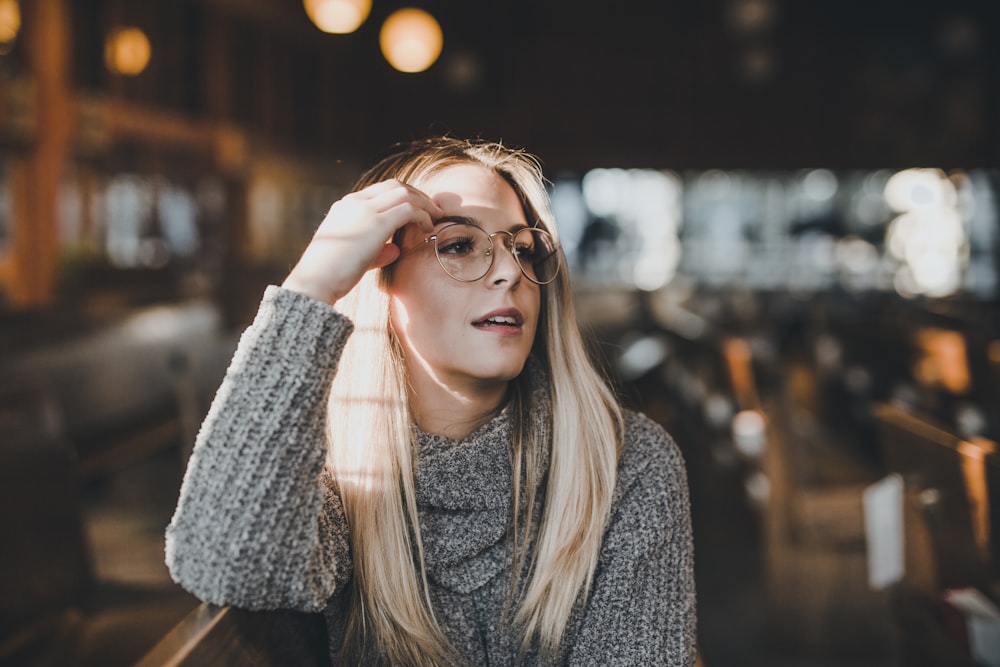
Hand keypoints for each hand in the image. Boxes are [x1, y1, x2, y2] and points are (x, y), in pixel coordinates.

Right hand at [282, 179, 440, 304]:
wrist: (316, 281)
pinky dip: (422, 216)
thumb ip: (376, 250)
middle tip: (433, 210)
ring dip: (424, 204)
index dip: (403, 197)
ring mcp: (365, 210)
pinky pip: (408, 209)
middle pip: (395, 185)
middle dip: (418, 195)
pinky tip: (428, 228)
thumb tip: (396, 250)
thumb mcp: (354, 256)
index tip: (418, 209)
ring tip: (436, 217)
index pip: (380, 190)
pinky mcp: (376, 223)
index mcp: (345, 206)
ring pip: (404, 193)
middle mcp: (355, 202)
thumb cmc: (332, 275)